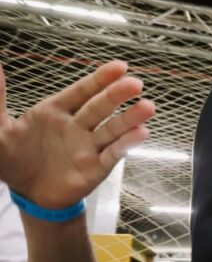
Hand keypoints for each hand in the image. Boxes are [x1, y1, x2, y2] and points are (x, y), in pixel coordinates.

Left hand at [0, 61, 154, 208]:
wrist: (25, 194)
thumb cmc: (11, 160)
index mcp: (55, 112)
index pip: (81, 92)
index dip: (99, 79)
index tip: (119, 67)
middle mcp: (77, 126)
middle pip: (100, 107)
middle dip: (117, 95)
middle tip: (134, 84)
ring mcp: (89, 147)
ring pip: (113, 129)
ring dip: (130, 118)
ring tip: (147, 107)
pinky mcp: (96, 168)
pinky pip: (113, 154)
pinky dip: (127, 145)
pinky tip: (140, 134)